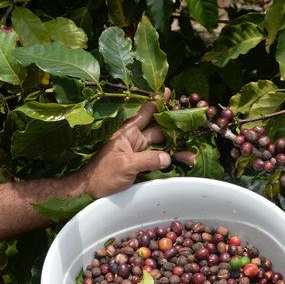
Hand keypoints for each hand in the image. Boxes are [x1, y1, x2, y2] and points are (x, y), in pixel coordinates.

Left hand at [74, 89, 193, 197]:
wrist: (92, 190)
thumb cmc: (103, 174)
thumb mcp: (126, 165)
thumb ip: (148, 160)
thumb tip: (168, 157)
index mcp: (129, 132)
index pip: (146, 113)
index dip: (157, 102)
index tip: (168, 92)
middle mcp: (136, 139)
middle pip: (160, 129)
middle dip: (176, 128)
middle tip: (193, 126)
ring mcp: (141, 152)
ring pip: (164, 145)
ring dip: (178, 148)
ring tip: (192, 155)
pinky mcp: (143, 164)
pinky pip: (161, 158)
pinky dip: (173, 159)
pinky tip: (185, 161)